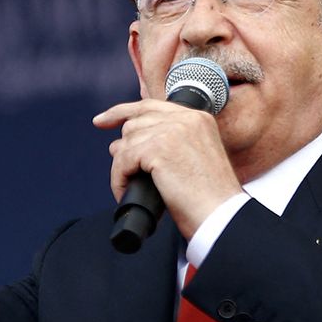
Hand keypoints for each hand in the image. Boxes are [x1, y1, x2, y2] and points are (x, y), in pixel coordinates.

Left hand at [93, 99, 241, 238]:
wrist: (220, 215)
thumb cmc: (207, 198)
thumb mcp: (189, 160)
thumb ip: (163, 144)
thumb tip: (118, 144)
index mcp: (197, 118)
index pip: (150, 105)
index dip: (121, 111)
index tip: (101, 120)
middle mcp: (186, 119)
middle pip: (134, 123)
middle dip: (123, 147)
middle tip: (121, 169)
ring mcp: (172, 131)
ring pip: (126, 143)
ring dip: (121, 168)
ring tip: (129, 187)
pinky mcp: (158, 149)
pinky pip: (123, 160)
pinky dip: (119, 178)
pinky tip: (124, 192)